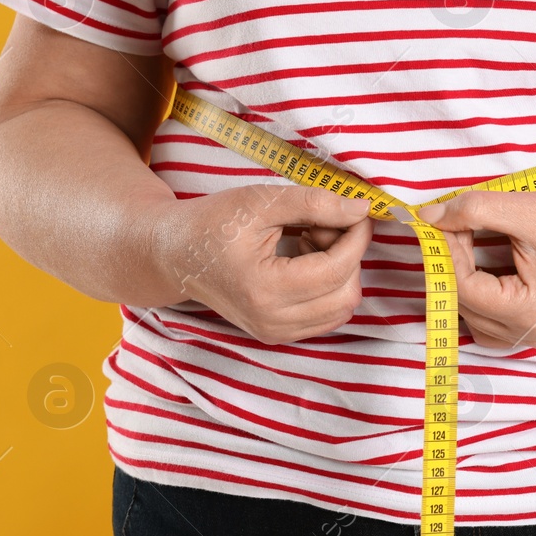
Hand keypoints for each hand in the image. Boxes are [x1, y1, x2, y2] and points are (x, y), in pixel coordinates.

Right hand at [151, 185, 372, 344]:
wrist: (174, 254)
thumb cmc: (211, 223)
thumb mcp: (261, 201)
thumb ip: (315, 203)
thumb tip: (362, 209)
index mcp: (263, 289)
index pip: (337, 269)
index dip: (357, 236)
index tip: (356, 210)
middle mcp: (271, 322)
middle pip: (346, 293)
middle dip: (347, 255)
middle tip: (320, 226)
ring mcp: (275, 333)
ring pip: (342, 307)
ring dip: (340, 272)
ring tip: (309, 242)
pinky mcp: (278, 334)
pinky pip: (328, 315)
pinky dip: (329, 287)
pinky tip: (305, 261)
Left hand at [418, 189, 535, 349]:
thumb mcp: (526, 209)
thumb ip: (474, 211)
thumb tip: (428, 217)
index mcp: (529, 313)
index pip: (463, 288)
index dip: (447, 252)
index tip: (444, 220)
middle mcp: (528, 335)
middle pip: (464, 304)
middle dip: (453, 262)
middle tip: (458, 222)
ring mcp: (531, 336)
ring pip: (470, 314)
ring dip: (462, 277)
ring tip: (472, 240)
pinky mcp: (532, 327)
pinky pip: (487, 316)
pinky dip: (477, 289)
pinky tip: (485, 260)